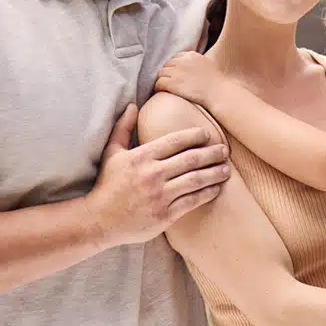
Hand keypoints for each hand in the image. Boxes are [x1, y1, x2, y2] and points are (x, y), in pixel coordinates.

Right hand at [86, 104, 229, 246]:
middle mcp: (153, 175)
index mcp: (142, 157)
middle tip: (224, 150)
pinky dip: (206, 193)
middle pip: (191, 159)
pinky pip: (191, 201)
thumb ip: (123, 127)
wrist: (99, 220)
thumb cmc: (107, 185)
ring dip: (214, 173)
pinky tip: (215, 188)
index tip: (207, 134)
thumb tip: (133, 105)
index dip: (195, 136)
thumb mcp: (112, 152)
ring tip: (226, 169)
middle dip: (211, 153)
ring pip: (195, 180)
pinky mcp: (164, 215)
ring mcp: (160, 196)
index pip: (175, 141)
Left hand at [155, 51, 221, 106]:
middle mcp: (182, 62)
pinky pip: (159, 83)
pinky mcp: (172, 83)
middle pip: (166, 65)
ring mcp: (176, 72)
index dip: (174, 66)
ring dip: (162, 80)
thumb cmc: (216, 84)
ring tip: (165, 88)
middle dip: (167, 73)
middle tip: (169, 82)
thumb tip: (190, 70)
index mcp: (191, 56)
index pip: (175, 57)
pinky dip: (159, 88)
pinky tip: (163, 92)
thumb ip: (196, 64)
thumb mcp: (207, 66)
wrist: (218, 93)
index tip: (175, 74)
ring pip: (160, 73)